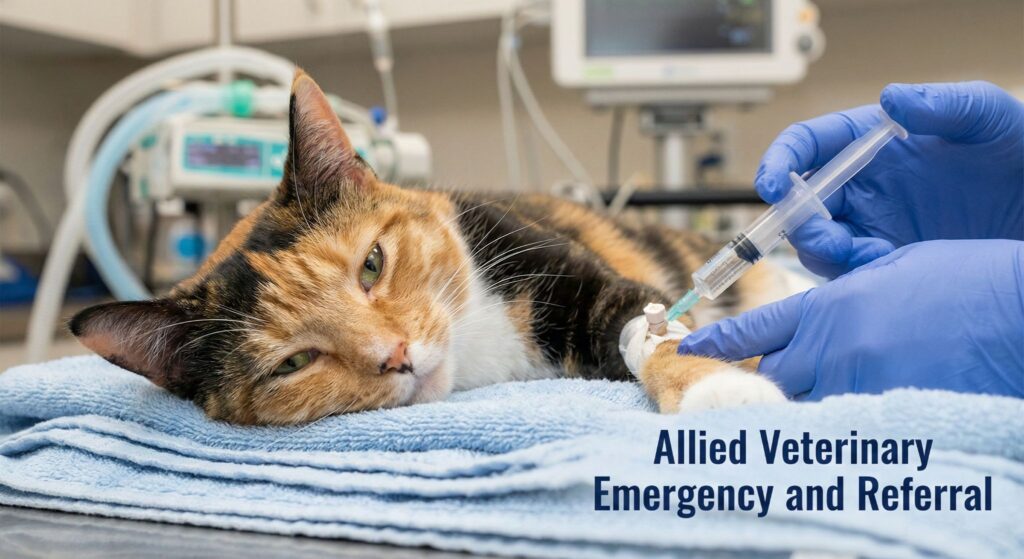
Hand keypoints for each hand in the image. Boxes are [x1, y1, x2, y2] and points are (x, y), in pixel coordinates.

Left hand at [677, 240, 1023, 399]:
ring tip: (786, 423)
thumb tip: (821, 320)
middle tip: (743, 395)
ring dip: (799, 413)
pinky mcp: (889, 415)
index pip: (755, 331)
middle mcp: (832, 349)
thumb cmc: (963, 281)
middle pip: (770, 380)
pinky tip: (841, 434)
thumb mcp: (889, 273)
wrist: (1013, 308)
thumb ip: (844, 300)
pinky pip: (846, 431)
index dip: (719, 342)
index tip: (692, 347)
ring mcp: (858, 386)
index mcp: (828, 308)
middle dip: (759, 388)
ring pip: (804, 410)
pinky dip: (838, 432)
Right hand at [756, 81, 1023, 277]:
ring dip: (828, 253)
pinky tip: (888, 270)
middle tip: (828, 237)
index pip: (807, 146)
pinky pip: (846, 274)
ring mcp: (871, 224)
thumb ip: (944, 104)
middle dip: (800, 222)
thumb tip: (893, 98)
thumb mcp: (989, 119)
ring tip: (872, 256)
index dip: (779, 163)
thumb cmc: (1020, 155)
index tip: (771, 187)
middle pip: (800, 202)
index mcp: (872, 141)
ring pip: (816, 243)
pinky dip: (853, 277)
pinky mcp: (885, 261)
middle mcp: (862, 184)